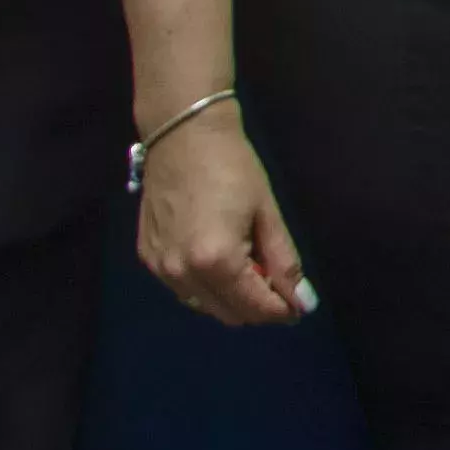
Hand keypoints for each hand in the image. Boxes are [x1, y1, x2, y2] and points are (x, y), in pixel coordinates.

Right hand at [136, 103, 313, 328]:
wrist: (184, 135)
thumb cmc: (233, 167)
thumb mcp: (268, 214)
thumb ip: (284, 263)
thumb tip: (302, 302)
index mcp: (216, 260)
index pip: (255, 307)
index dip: (282, 310)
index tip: (300, 304)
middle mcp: (182, 272)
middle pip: (230, 314)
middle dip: (259, 306)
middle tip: (277, 281)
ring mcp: (160, 268)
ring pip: (205, 306)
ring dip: (232, 298)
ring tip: (249, 265)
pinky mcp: (148, 258)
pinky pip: (184, 289)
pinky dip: (207, 286)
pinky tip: (219, 259)